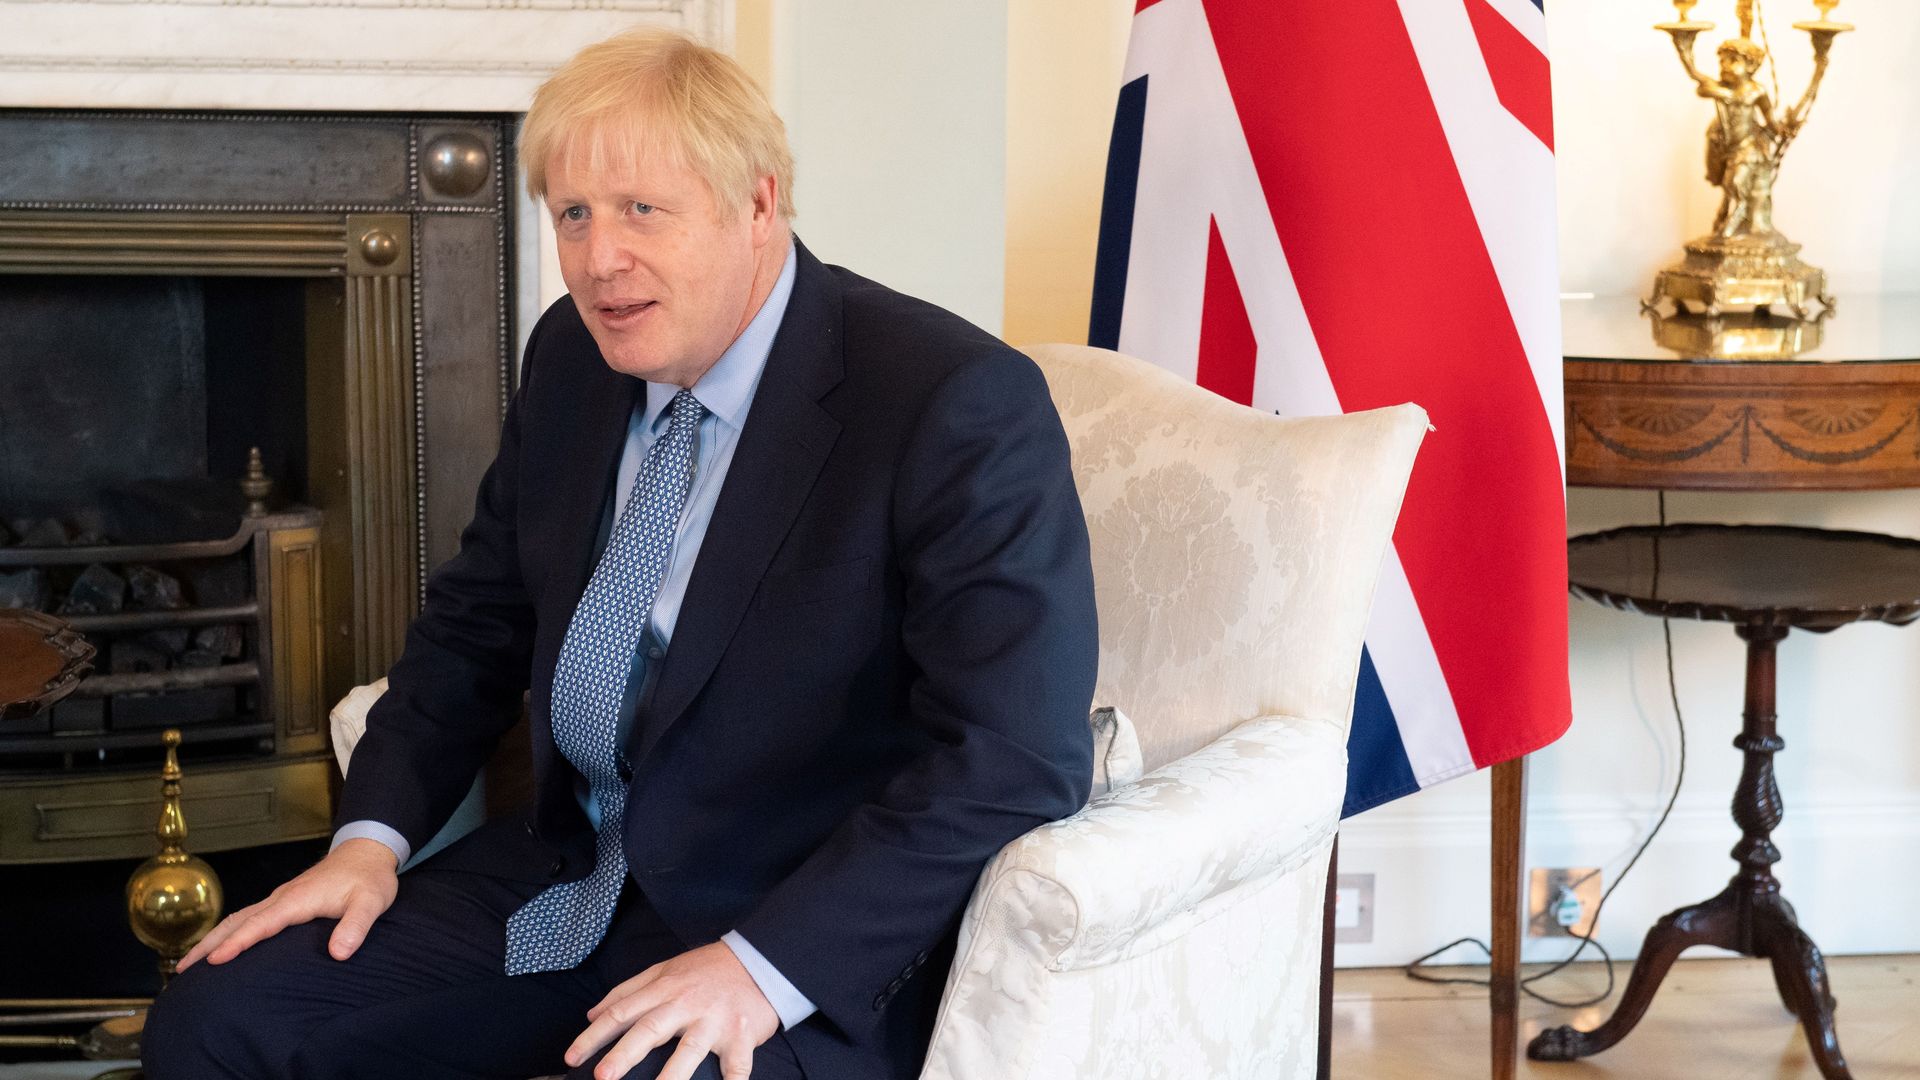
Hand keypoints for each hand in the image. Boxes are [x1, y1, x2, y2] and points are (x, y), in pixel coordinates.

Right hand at [177, 838, 399, 970]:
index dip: (238, 943)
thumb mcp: (372, 902)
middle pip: (238, 921)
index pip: (261, 924)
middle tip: (182, 970)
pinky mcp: (284, 900)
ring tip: (189, 963)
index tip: (214, 961)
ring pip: (238, 918)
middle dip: (209, 944)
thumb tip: (338, 953)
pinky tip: (221, 945)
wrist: (368, 852)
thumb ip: (356, 926)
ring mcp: (280, 898)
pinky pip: (248, 917)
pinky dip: (228, 931)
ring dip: (213, 938)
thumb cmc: (370, 878)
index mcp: (297, 900)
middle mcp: (282, 898)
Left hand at [567, 941, 778, 1079]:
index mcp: (664, 989)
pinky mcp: (742, 1035)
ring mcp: (715, 1021)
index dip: (594, 1036)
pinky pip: (737, 1064)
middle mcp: (687, 1004)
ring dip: (671, 1074)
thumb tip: (592, 1015)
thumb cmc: (706, 970)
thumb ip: (627, 991)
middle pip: (650, 1029)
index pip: (622, 1012)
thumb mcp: (664, 970)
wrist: (759, 960)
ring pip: (690, 1050)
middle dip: (624, 1054)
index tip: (572, 1058)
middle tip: (601, 1076)